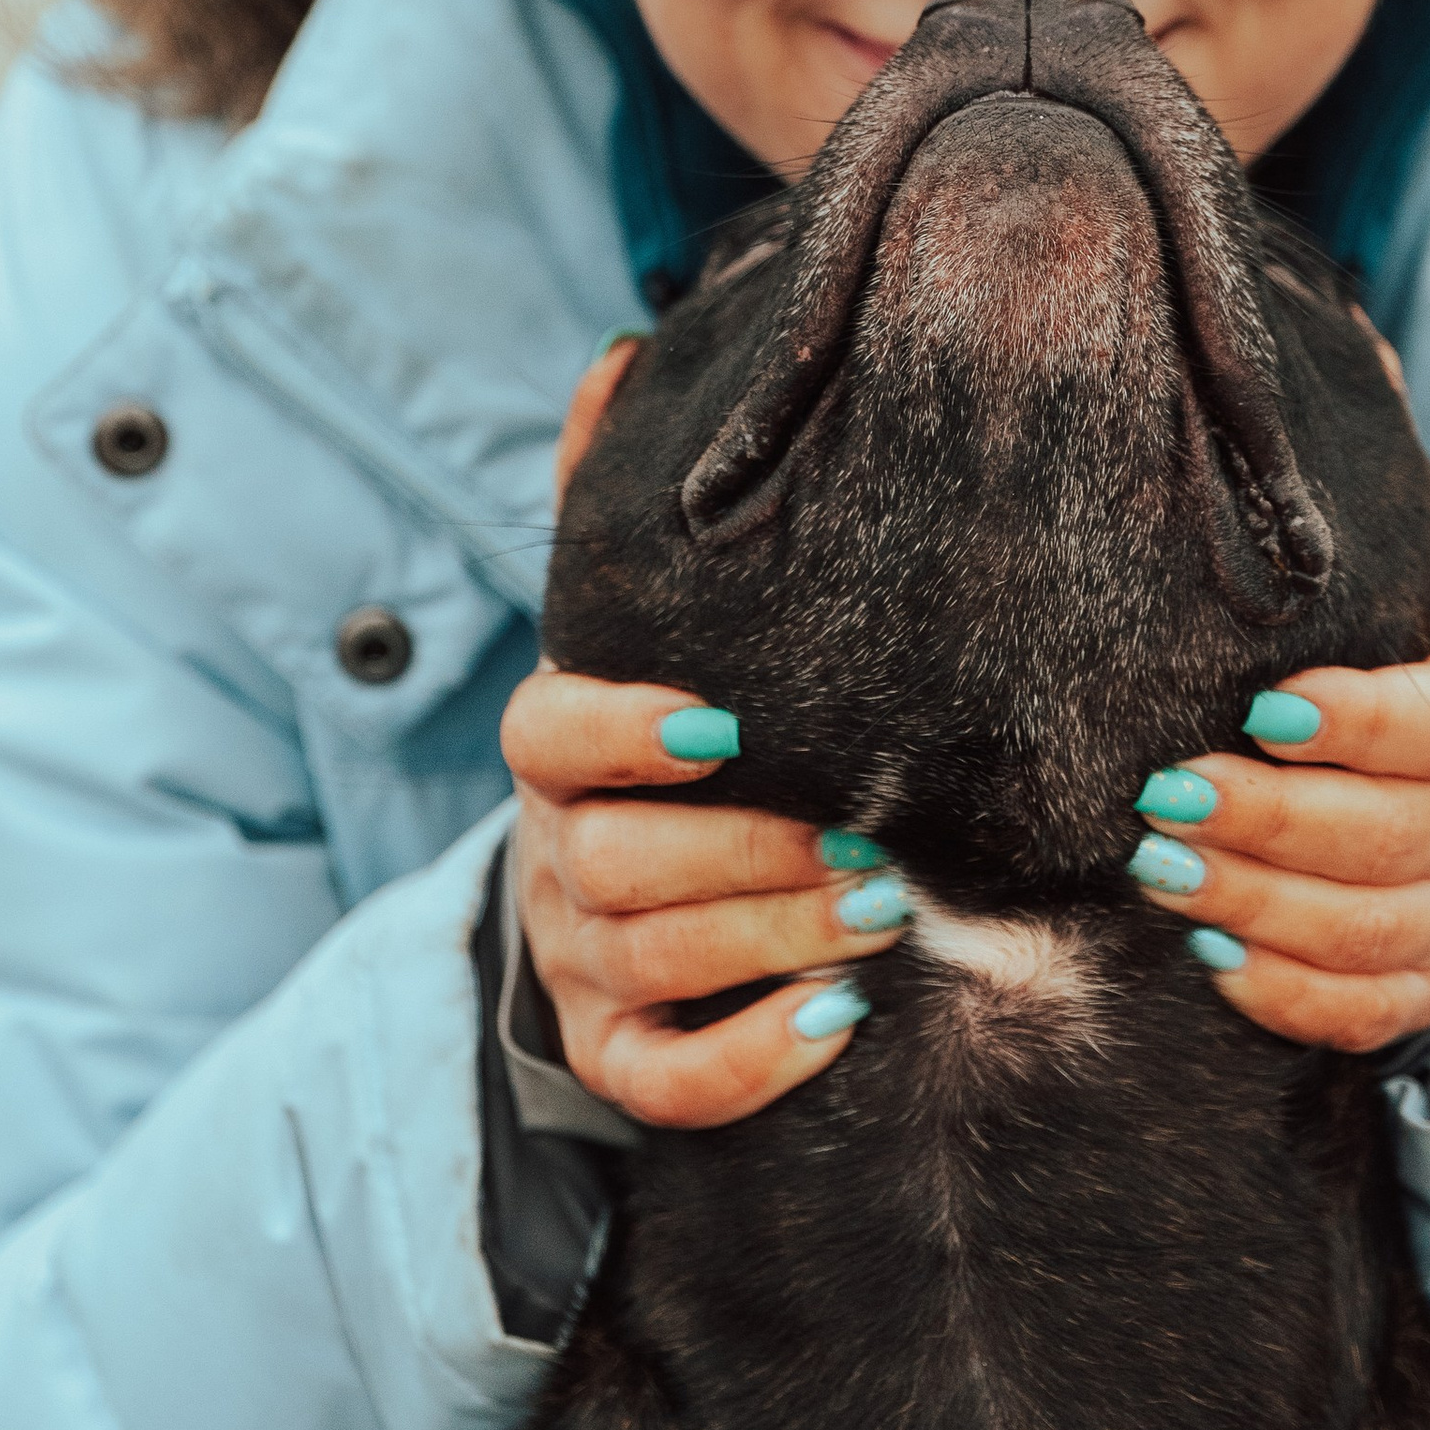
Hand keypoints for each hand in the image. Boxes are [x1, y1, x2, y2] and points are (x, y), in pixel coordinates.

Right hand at [503, 340, 908, 1127]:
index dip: (621, 732)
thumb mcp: (639, 612)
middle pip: (612, 864)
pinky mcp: (618, 1050)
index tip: (722, 723)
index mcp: (559, 748)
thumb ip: (618, 493)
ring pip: (650, 964)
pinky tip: (839, 1022)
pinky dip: (749, 1060)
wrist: (633, 890)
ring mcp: (578, 960)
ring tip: (885, 914)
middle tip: (871, 843)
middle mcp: (556, 855)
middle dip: (745, 856)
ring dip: (771, 942)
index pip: (544, 736)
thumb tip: (624, 350)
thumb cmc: (669, 731)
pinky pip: (663, 1079)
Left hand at [1121, 589, 1429, 1052]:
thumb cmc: (1397, 675)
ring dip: (1252, 905)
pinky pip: (1365, 1011)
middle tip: (1164, 800)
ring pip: (1365, 931)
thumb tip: (1216, 537)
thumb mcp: (1397, 616)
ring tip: (1160, 871)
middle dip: (1262, 823)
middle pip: (1385, 837)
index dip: (1350, 722)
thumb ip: (1331, 597)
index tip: (1256, 710)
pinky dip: (1284, 992)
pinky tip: (1209, 956)